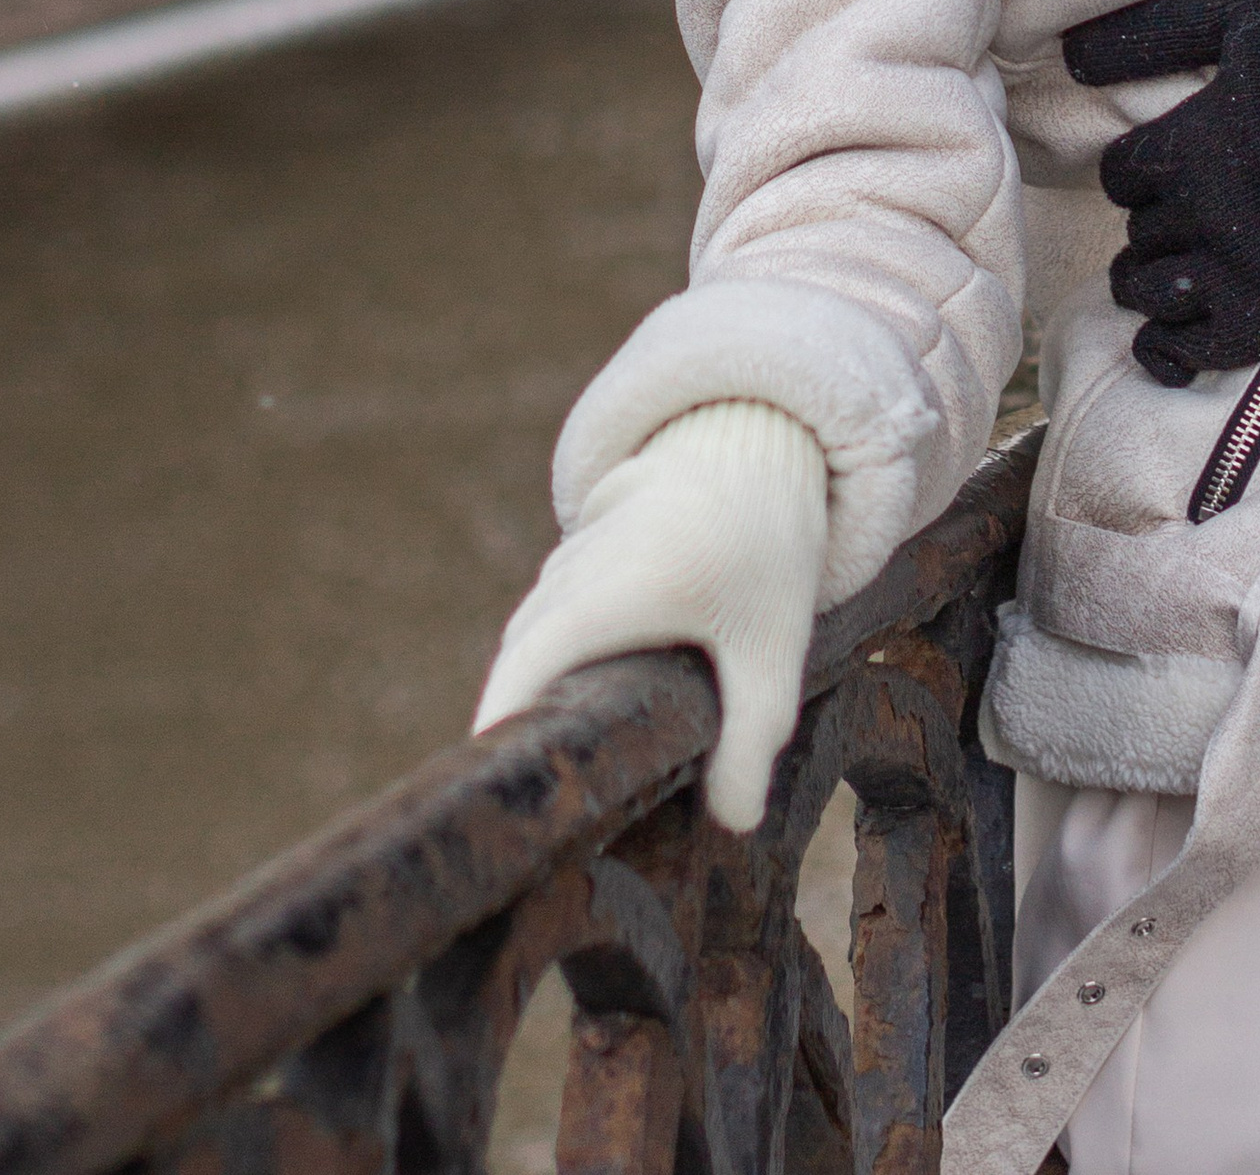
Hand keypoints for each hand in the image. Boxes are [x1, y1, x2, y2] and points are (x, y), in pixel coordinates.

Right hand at [474, 399, 827, 829]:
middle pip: (523, 645)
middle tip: (512, 786)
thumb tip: (735, 823)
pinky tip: (573, 678)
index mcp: (620, 591)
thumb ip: (753, 736)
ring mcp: (585, 539)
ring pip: (540, 615)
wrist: (770, 436)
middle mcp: (586, 563)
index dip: (500, 716)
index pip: (532, 662)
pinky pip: (559, 589)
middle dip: (509, 710)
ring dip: (532, 671)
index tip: (484, 770)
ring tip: (538, 744)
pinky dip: (554, 634)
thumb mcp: (774, 647)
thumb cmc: (771, 547)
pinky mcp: (595, 527)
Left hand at [1064, 0, 1259, 385]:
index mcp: (1186, 142)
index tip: (1174, 173)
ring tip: (1191, 272)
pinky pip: (1184, 351)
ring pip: (1148, 291)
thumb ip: (1156, 32)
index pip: (1119, 176)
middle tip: (1204, 219)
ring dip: (1158, 283)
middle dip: (1161, 226)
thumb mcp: (1242, 18)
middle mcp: (1199, 210)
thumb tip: (1071, 52)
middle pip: (1138, 232)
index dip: (1143, 176)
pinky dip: (1168, 350)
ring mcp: (1233, 269)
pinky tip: (1178, 338)